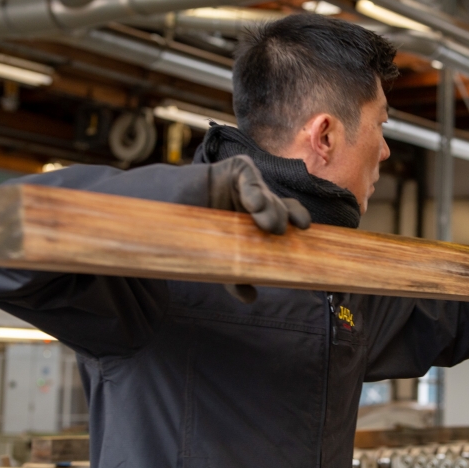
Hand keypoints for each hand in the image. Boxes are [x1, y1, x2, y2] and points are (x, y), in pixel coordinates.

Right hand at [208, 155, 310, 303]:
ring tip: (265, 222)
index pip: (287, 215)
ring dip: (270, 206)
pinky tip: (253, 204)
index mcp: (257, 219)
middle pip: (278, 206)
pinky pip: (248, 175)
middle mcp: (255, 200)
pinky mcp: (231, 170)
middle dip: (280, 217)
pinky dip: (254, 188)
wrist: (164, 217)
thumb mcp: (219, 259)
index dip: (297, 219)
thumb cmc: (194, 236)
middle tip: (276, 231)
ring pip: (266, 193)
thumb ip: (235, 276)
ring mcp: (244, 184)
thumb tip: (250, 297)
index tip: (304, 229)